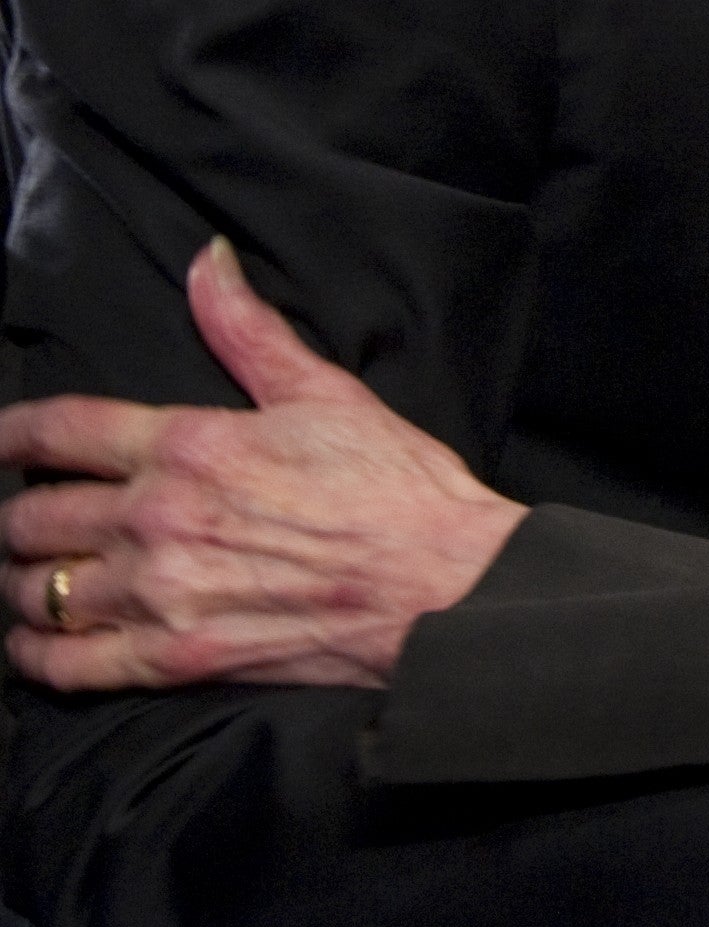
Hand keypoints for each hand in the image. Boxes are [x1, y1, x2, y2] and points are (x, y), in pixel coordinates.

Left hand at [0, 239, 524, 688]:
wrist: (447, 584)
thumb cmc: (398, 488)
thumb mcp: (327, 394)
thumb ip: (248, 332)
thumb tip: (206, 262)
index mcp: (187, 444)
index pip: (55, 431)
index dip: (7, 435)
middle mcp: (156, 518)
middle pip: (28, 518)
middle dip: (16, 517)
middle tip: (30, 519)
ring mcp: (161, 593)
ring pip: (36, 590)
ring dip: (24, 584)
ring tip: (37, 578)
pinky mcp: (177, 659)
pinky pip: (64, 664)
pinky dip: (36, 654)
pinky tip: (39, 643)